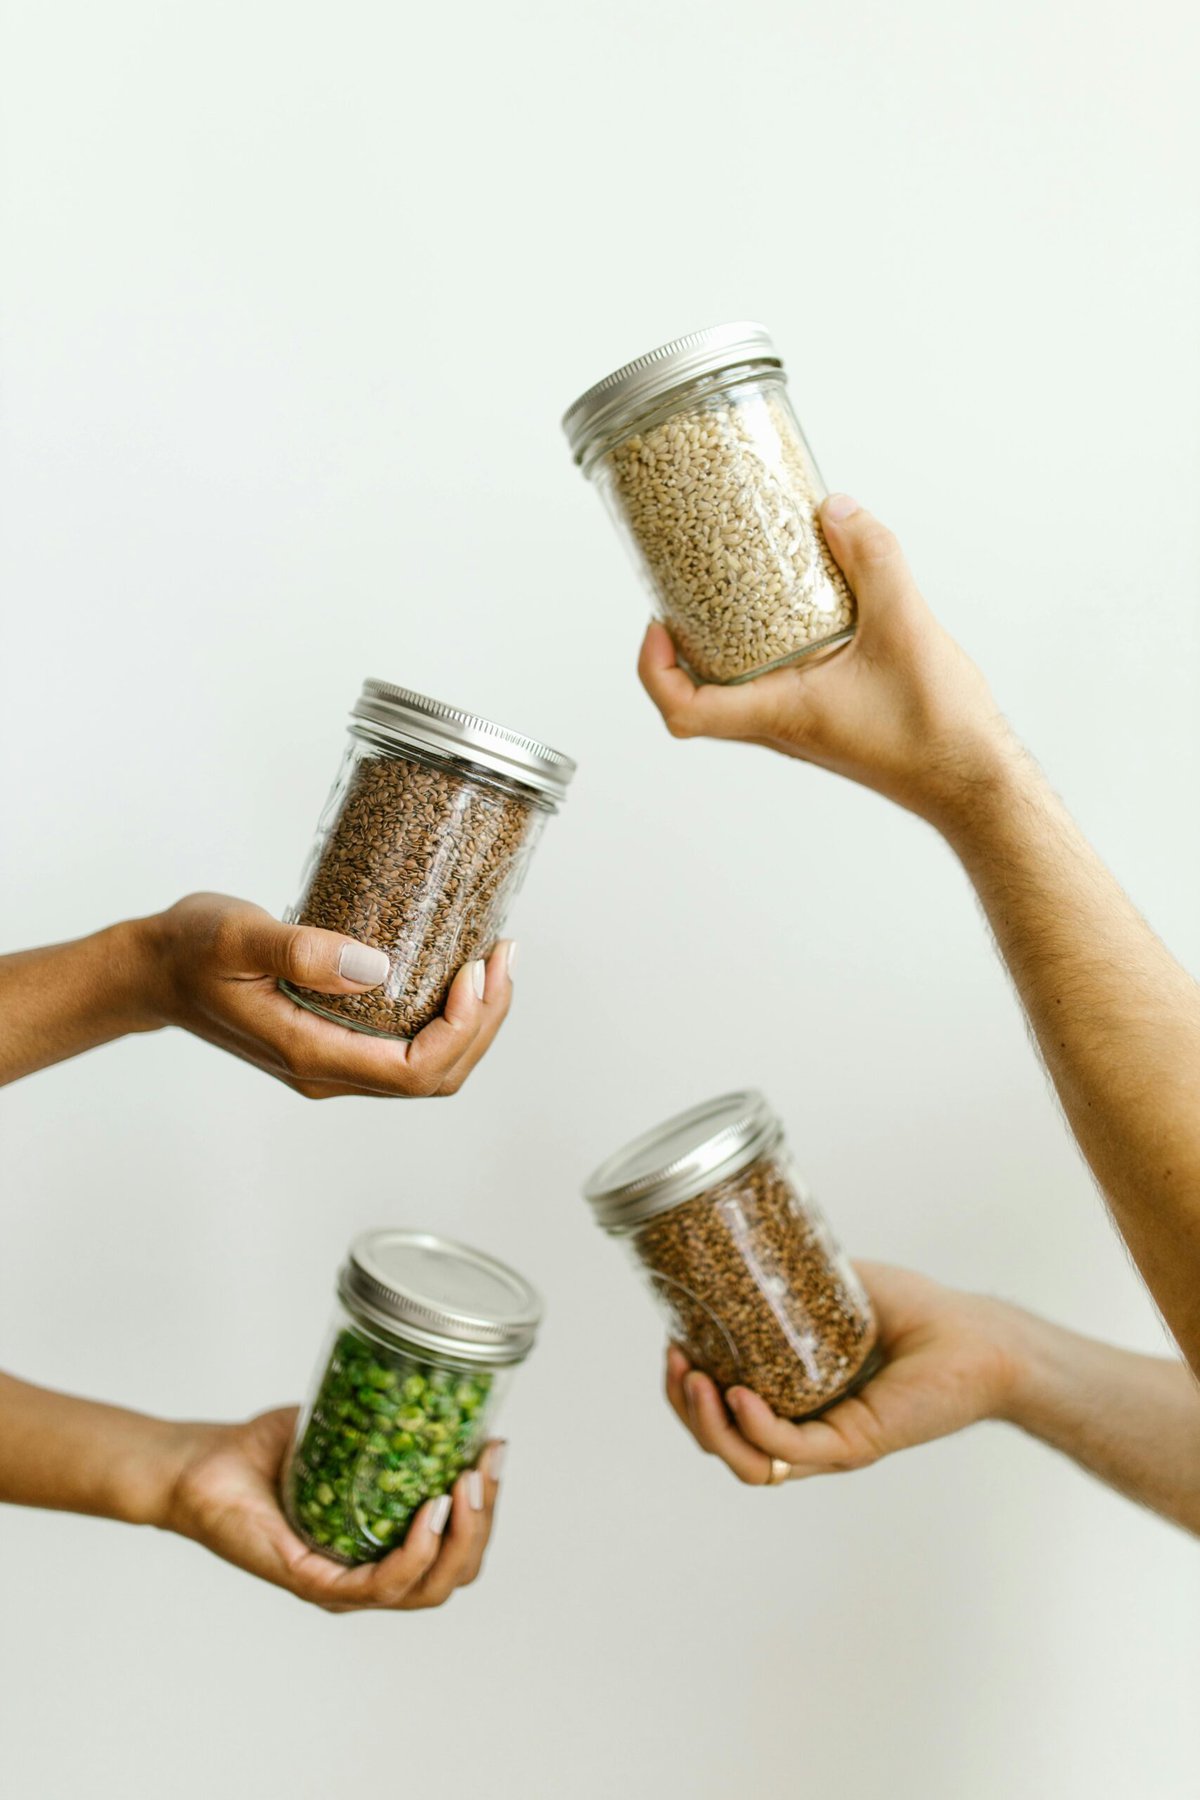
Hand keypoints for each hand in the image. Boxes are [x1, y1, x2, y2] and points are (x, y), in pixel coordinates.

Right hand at [144, 893, 513, 1097]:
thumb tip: (373, 967)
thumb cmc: (190, 950)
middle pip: (435, 1077)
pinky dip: (446, 1016)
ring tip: (494, 961)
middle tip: (503, 955)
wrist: (153, 971)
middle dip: (483, 1022)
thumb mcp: (238, 937)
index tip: (476, 969)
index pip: (415, 1072)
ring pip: (429, 1068)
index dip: (462, 1029)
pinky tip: (456, 971)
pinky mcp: (336, 1041)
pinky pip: (408, 1048)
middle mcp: (328, 1071)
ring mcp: (333, 1061)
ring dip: (472, 1021)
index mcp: (310, 1055)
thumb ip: (301, 952)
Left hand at [164, 1407, 504, 1609]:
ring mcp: (341, 1587)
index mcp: (382, 1547)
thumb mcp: (342, 1429)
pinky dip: (414, 1554)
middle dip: (484, 1524)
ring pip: (427, 1589)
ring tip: (465, 1487)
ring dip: (459, 1539)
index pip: (457, 1551)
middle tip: (485, 1469)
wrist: (202, 1464)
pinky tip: (429, 1514)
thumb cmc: (262, 1451)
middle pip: (454, 1576)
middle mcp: (368, 1576)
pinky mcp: (312, 1583)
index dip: (488, 1510)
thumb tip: (438, 1378)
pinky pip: (378, 1586)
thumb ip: (387, 1417)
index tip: (496, 1453)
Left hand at [637, 496, 1015, 830]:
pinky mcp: (823, 717)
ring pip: (736, 687)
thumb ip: (874, 562)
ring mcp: (800, 725)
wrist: (973, 780)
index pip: (684, 710)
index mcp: (779, 713)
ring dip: (722, 643)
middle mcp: (779, 726)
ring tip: (732, 583)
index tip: (657, 622)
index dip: (653, 668)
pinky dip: (767, 645)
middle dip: (680, 642)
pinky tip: (797, 604)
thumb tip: (837, 510)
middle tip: (686, 586)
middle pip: (698, 693)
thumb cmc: (937, 730)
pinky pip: (774, 681)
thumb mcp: (905, 628)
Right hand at [664, 1262, 1020, 1485]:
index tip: (670, 1343)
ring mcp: (827, 1444)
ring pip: (747, 1461)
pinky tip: (739, 1396)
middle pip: (721, 1444)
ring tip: (694, 1381)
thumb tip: (742, 1238)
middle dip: (684, 1408)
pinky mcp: (853, 1445)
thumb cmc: (918, 1313)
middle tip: (676, 1363)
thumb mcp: (834, 1287)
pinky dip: (756, 1429)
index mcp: (790, 1397)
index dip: (685, 1388)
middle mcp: (804, 1430)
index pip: (721, 1411)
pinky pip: (790, 1452)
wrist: (976, 1335)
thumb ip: (791, 1274)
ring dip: (708, 1426)